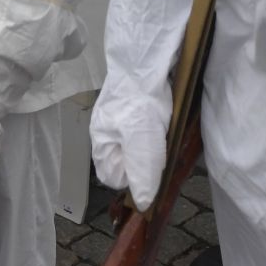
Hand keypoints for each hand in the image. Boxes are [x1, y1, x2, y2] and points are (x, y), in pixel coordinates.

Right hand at [89, 73, 170, 211]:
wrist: (145, 62)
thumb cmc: (139, 106)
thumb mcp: (142, 145)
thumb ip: (141, 175)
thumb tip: (142, 204)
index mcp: (101, 142)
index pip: (112, 178)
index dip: (132, 180)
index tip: (149, 170)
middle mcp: (106, 131)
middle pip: (125, 160)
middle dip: (145, 160)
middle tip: (160, 148)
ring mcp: (119, 116)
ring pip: (136, 143)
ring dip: (153, 143)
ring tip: (164, 131)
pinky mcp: (133, 104)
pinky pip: (143, 125)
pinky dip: (156, 125)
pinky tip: (165, 117)